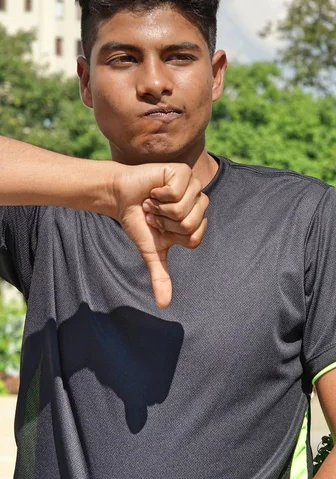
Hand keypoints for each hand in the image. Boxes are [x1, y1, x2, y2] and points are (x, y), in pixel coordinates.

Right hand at [111, 162, 208, 307]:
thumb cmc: (138, 222)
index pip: (195, 238)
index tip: (159, 227)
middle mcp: (198, 203)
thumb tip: (164, 306)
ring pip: (184, 208)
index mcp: (196, 221)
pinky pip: (178, 190)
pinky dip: (160, 194)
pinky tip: (154, 189)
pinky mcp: (182, 172)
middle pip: (191, 223)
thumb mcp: (152, 251)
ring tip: (153, 202)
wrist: (120, 197)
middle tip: (155, 214)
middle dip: (165, 222)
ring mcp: (192, 186)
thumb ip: (161, 276)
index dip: (171, 235)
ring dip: (161, 208)